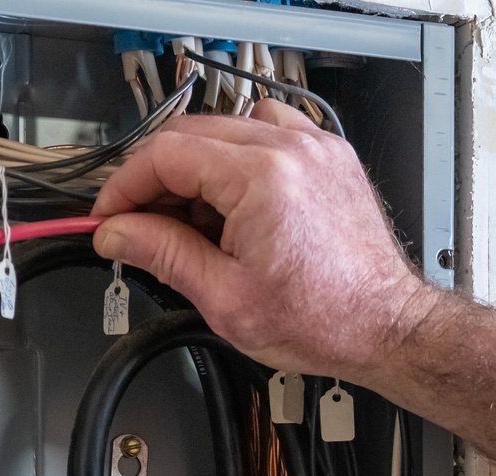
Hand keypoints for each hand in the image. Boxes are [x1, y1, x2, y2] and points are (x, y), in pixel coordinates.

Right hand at [92, 98, 441, 378]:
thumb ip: (164, 255)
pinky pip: (268, 133)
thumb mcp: (225, 299)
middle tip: (139, 224)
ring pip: (227, 129)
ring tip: (196, 223)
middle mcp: (290, 148)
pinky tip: (238, 203)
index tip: (110, 215)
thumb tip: (117, 233)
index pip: (166, 155)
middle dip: (156, 180)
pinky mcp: (329, 155)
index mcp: (260, 177)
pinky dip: (241, 160)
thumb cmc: (323, 320)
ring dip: (198, 169)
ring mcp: (314, 146)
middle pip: (191, 136)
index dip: (126, 185)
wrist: (385, 325)